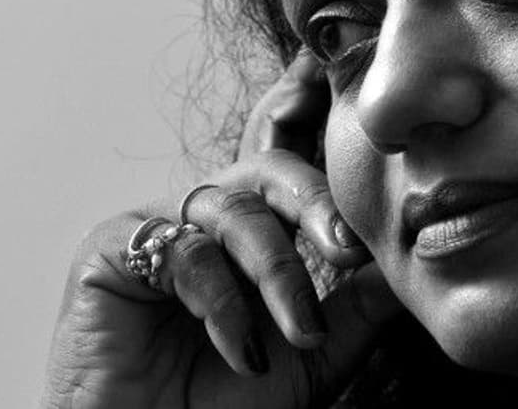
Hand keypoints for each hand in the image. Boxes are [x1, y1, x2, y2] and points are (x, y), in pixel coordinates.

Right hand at [42, 53, 401, 408]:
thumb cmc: (220, 408)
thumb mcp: (308, 358)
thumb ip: (354, 311)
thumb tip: (404, 264)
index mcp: (250, 237)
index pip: (292, 179)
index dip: (319, 146)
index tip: (357, 136)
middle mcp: (206, 222)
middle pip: (268, 174)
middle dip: (315, 202)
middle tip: (346, 246)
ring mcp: (159, 230)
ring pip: (235, 212)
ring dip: (277, 275)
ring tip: (298, 333)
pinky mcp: (113, 248)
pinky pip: (185, 250)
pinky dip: (222, 301)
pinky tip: (240, 348)